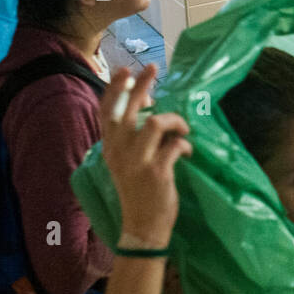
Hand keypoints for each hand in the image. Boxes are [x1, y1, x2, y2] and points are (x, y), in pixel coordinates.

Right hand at [98, 65, 191, 247]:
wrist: (141, 225)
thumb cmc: (137, 191)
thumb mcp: (126, 162)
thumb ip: (132, 136)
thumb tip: (147, 105)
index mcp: (110, 147)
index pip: (106, 111)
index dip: (114, 88)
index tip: (126, 70)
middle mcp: (119, 151)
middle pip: (128, 108)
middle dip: (142, 84)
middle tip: (154, 68)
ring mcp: (137, 161)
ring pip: (156, 122)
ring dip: (175, 120)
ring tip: (183, 128)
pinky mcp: (157, 172)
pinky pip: (176, 145)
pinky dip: (185, 145)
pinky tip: (187, 152)